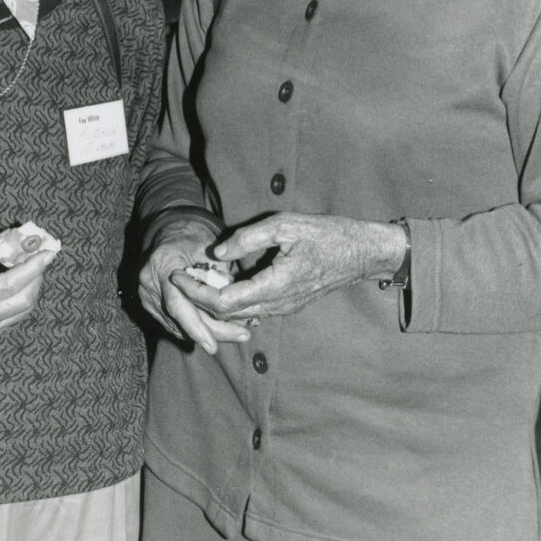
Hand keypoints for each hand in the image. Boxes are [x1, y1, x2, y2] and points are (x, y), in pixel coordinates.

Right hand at [0, 233, 57, 350]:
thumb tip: (6, 236)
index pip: (11, 283)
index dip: (33, 267)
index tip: (47, 252)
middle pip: (25, 298)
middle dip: (38, 275)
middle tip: (41, 255)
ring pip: (25, 309)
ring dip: (34, 287)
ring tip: (31, 267)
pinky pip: (17, 316)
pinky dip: (25, 298)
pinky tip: (21, 283)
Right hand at [138, 218, 249, 355]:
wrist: (169, 234)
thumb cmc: (192, 239)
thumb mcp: (209, 248)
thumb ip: (220, 273)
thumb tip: (235, 299)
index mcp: (162, 264)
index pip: (177, 304)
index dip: (195, 328)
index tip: (213, 346)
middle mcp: (149, 283)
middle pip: (180, 320)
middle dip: (212, 332)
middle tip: (242, 336)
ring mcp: (146, 296)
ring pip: (178, 326)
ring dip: (206, 332)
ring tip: (237, 332)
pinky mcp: (150, 305)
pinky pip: (174, 323)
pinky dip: (195, 328)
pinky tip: (217, 328)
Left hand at [168, 212, 405, 320]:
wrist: (363, 253)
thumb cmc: (328, 235)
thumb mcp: (286, 225)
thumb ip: (248, 238)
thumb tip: (216, 250)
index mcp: (275, 286)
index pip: (223, 302)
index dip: (196, 292)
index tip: (178, 276)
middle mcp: (278, 304)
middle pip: (227, 314)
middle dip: (198, 300)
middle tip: (178, 279)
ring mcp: (285, 308)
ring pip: (239, 316)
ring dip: (214, 303)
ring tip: (195, 281)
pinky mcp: (289, 305)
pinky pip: (254, 311)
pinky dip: (232, 303)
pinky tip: (222, 285)